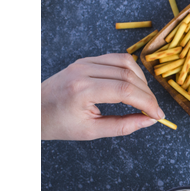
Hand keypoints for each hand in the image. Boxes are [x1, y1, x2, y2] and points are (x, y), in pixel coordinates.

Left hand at [41, 53, 164, 140]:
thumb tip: (149, 121)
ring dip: (142, 80)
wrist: (31, 110)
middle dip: (147, 94)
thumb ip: (123, 126)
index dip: (147, 103)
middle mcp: (83, 71)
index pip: (125, 90)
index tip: (158, 116)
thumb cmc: (58, 124)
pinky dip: (131, 71)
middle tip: (154, 111)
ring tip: (144, 99)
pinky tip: (134, 86)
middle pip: (129, 75)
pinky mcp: (85, 60)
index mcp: (82, 90)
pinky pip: (116, 59)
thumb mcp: (91, 131)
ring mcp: (84, 62)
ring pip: (126, 62)